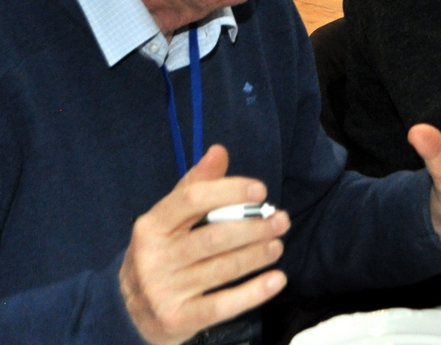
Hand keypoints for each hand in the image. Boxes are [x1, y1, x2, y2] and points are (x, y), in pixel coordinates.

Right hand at [119, 146, 289, 344]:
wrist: (129, 313)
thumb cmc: (161, 254)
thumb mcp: (169, 220)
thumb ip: (196, 186)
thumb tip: (218, 151)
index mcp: (151, 226)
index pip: (191, 199)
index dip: (229, 191)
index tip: (261, 190)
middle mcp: (153, 258)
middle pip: (213, 235)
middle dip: (254, 227)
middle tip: (281, 220)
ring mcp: (163, 291)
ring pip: (222, 269)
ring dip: (257, 255)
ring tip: (278, 245)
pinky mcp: (177, 320)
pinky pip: (222, 305)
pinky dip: (254, 292)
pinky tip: (277, 280)